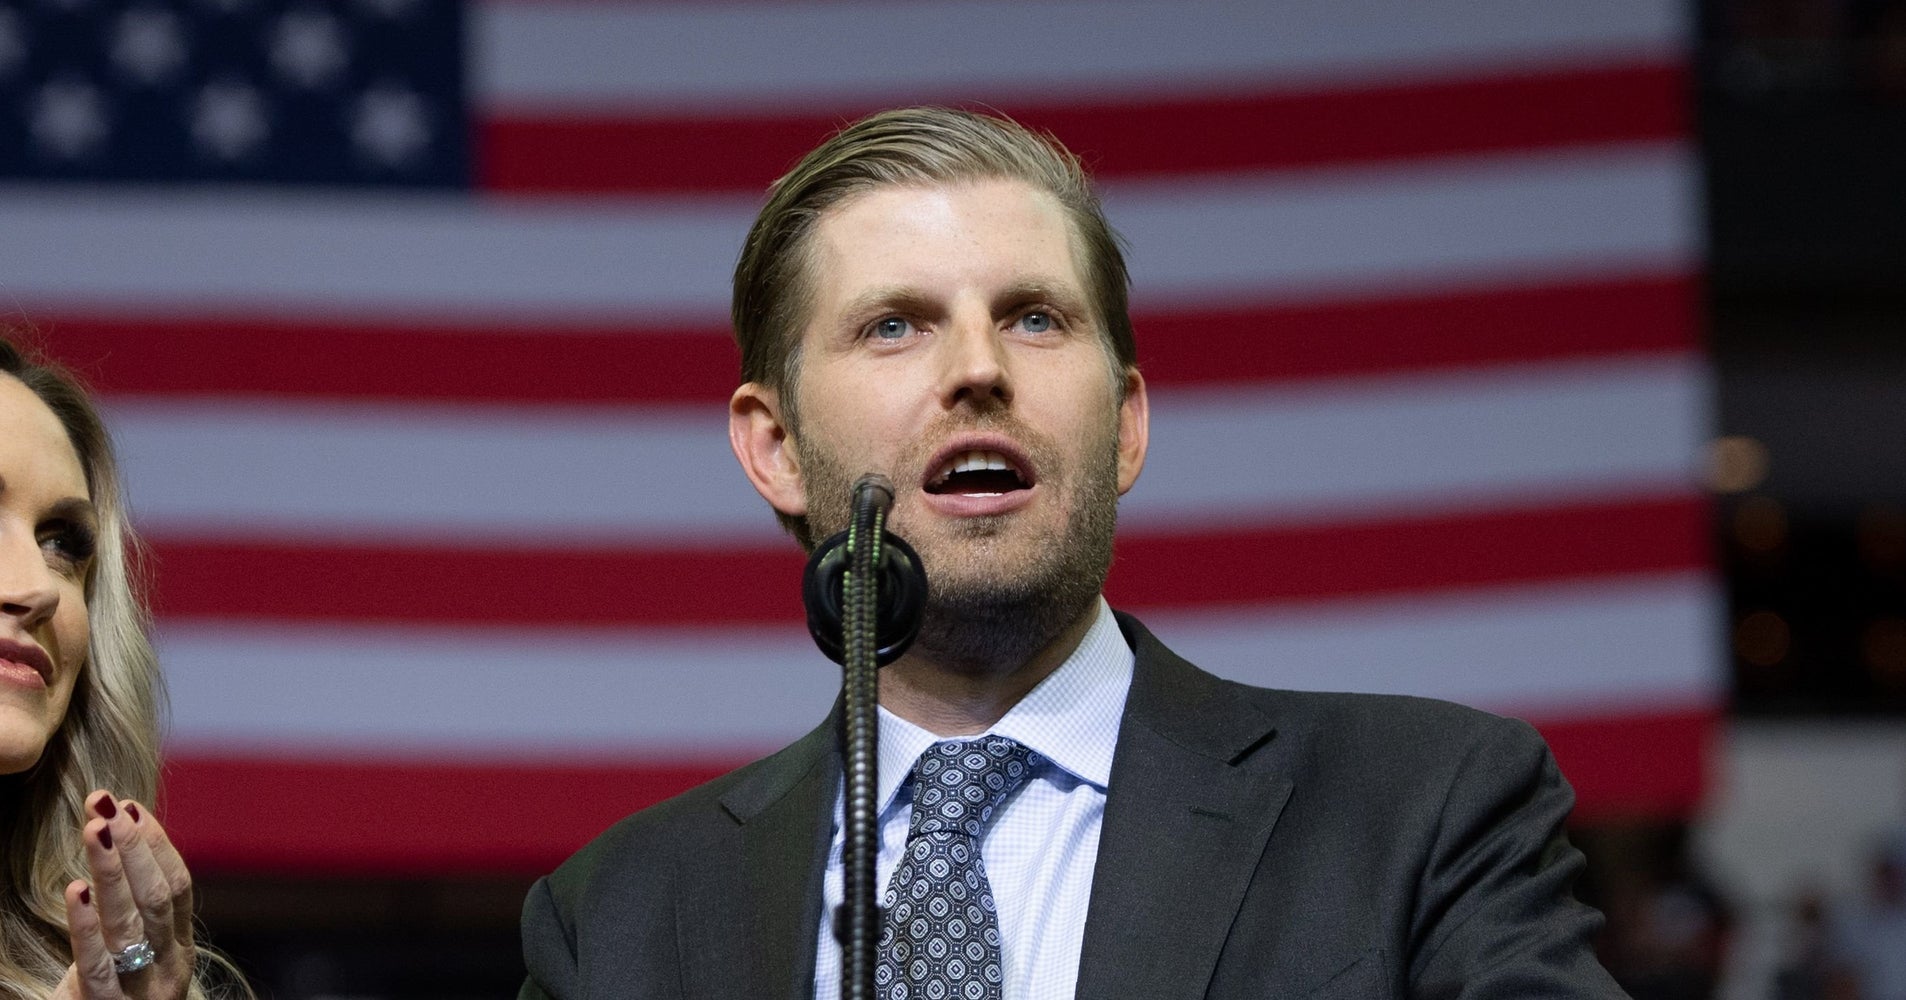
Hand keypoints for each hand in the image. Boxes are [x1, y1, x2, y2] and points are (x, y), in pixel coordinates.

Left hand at [52, 791, 195, 999]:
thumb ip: (134, 917)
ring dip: (112, 869)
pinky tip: (76, 890)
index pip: (180, 885)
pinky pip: (96, 963)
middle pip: (158, 896)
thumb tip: (122, 844)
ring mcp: (140, 990)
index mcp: (180, 949)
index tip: (128, 806)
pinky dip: (86, 925)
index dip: (156, 843)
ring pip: (132, 921)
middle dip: (133, 846)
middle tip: (106, 803)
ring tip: (93, 827)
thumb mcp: (132, 961)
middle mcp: (168, 967)